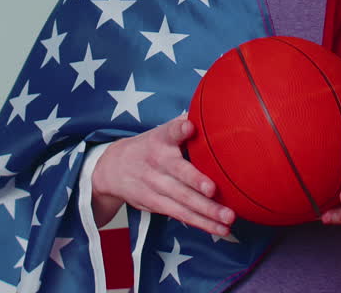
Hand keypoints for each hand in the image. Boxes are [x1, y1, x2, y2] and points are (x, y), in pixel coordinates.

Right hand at [90, 113, 234, 236]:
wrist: (112, 169)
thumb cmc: (149, 147)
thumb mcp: (161, 131)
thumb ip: (184, 124)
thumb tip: (215, 111)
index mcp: (160, 139)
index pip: (169, 131)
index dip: (179, 129)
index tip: (189, 127)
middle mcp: (157, 162)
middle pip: (178, 173)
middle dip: (196, 182)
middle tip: (214, 189)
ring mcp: (155, 185)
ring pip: (182, 200)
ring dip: (206, 211)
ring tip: (228, 219)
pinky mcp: (155, 204)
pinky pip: (180, 215)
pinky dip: (200, 223)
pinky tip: (218, 229)